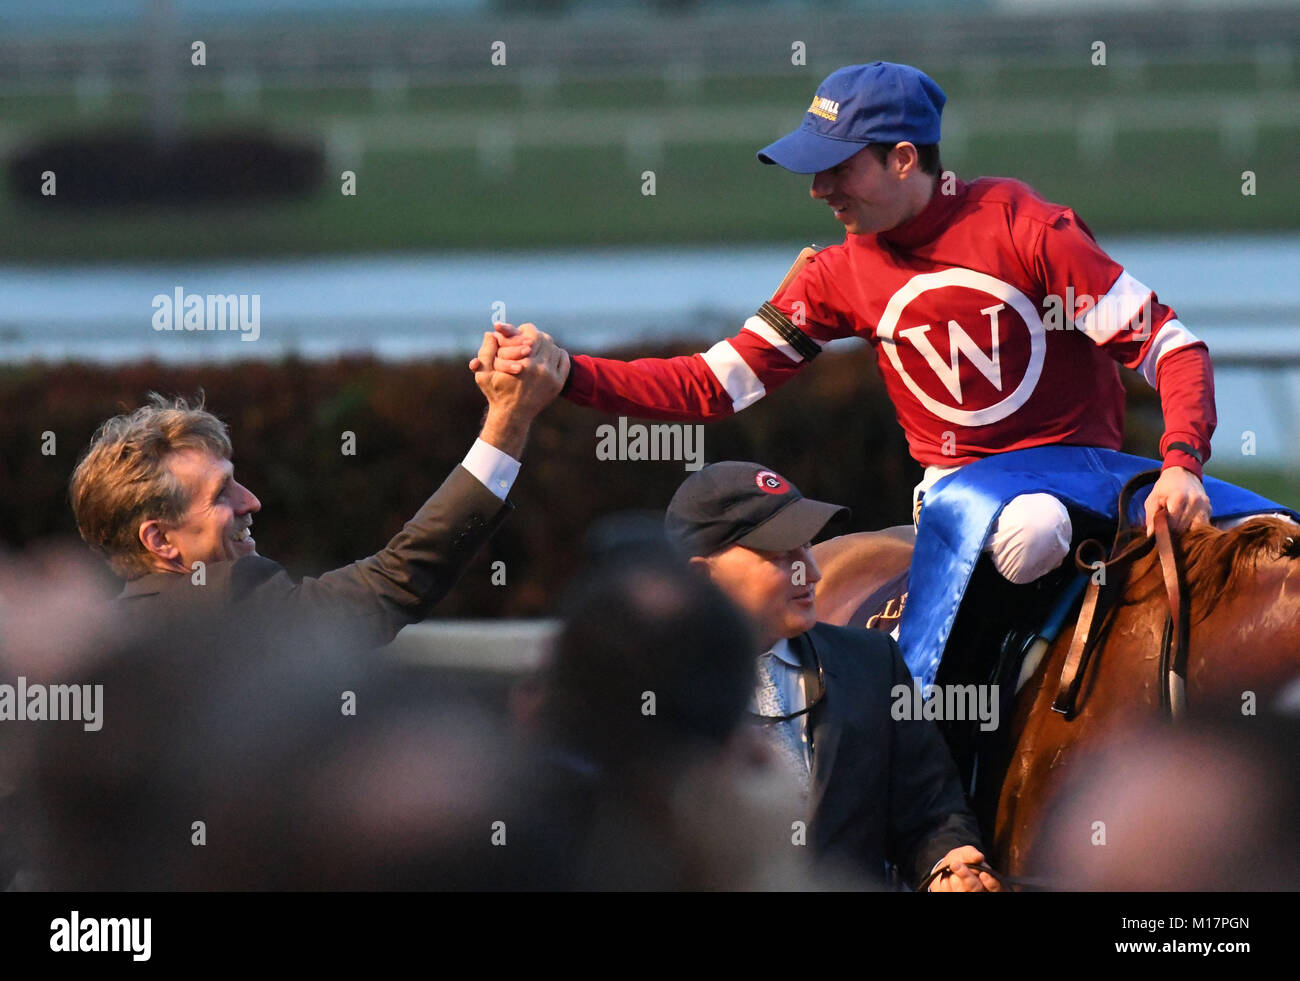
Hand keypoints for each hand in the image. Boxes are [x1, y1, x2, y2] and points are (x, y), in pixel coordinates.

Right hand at [469, 325, 564, 456]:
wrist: (512, 414)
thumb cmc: (497, 393)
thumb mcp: (484, 374)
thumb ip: (485, 352)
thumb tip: (491, 333)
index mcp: (524, 365)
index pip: (532, 334)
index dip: (526, 329)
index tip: (521, 331)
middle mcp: (540, 370)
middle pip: (545, 339)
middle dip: (536, 336)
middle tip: (529, 338)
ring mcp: (551, 377)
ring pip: (554, 348)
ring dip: (546, 345)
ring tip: (537, 347)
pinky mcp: (558, 383)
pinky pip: (563, 359)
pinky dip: (557, 354)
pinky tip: (548, 355)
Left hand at [927, 846, 1001, 891]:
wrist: (945, 869)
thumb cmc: (961, 861)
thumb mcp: (966, 854)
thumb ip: (972, 854)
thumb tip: (979, 857)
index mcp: (989, 883)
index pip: (997, 888)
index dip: (992, 884)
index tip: (983, 874)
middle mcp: (980, 892)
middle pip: (976, 889)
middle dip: (966, 876)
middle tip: (955, 864)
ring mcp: (967, 895)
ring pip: (961, 891)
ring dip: (952, 878)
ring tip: (951, 869)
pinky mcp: (953, 896)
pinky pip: (947, 892)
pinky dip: (944, 883)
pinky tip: (945, 877)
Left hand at [1145, 466, 1210, 535]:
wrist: (1183, 473)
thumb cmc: (1165, 488)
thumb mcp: (1153, 499)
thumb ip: (1151, 517)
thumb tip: (1151, 535)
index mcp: (1179, 497)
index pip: (1172, 524)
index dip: (1165, 529)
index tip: (1160, 529)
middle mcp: (1195, 501)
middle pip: (1183, 528)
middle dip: (1173, 531)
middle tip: (1167, 528)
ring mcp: (1204, 505)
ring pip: (1194, 530)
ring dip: (1185, 531)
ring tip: (1176, 527)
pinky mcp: (1209, 509)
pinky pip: (1202, 526)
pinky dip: (1193, 528)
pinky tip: (1186, 523)